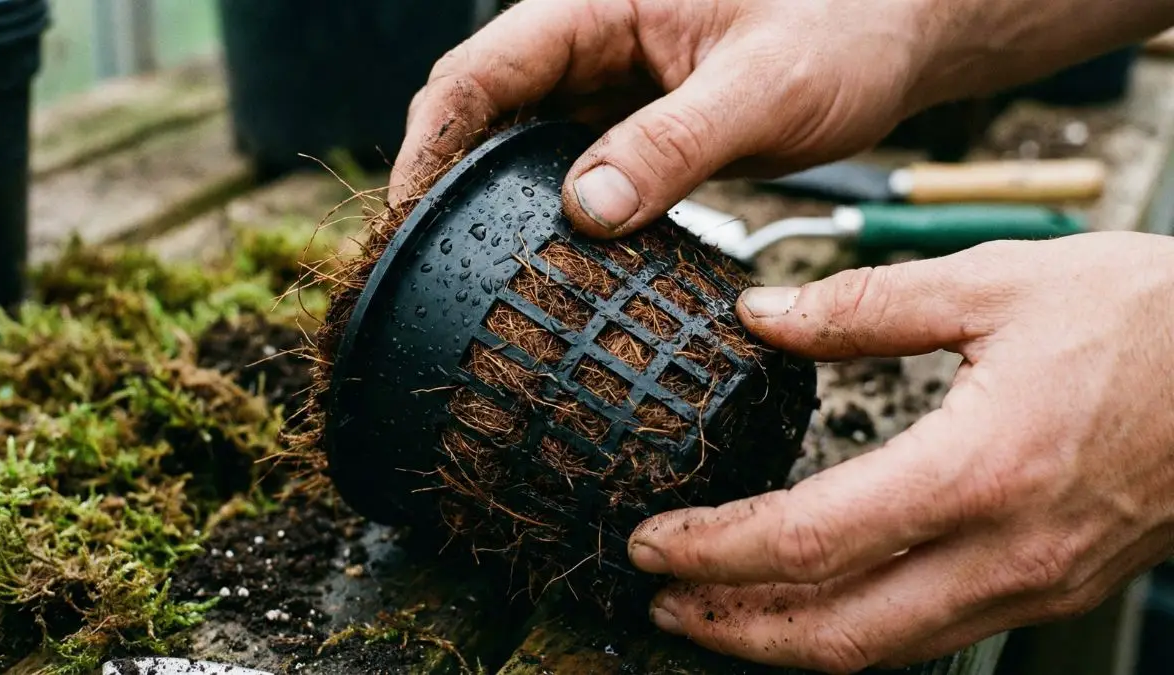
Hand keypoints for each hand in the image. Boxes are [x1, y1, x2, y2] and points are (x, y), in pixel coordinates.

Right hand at [391, 0, 929, 235]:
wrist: (900, 31)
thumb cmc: (847, 27)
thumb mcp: (766, 87)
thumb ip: (677, 143)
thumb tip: (589, 210)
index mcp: (598, 5)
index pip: (481, 70)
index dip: (429, 141)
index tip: (403, 215)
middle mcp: (591, 41)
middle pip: (484, 109)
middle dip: (445, 181)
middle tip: (423, 265)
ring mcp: (612, 84)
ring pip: (523, 144)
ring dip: (495, 202)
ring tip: (472, 274)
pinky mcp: (639, 122)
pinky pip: (574, 166)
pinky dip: (554, 211)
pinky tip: (552, 259)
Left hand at [627, 232, 1173, 672]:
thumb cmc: (1148, 321)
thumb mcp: (995, 284)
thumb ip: (864, 305)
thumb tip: (763, 315)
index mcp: (978, 469)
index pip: (809, 539)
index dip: (715, 549)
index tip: (653, 539)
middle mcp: (1003, 552)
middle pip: (835, 633)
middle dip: (731, 627)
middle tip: (659, 602)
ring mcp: (1030, 584)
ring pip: (881, 650)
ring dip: (782, 642)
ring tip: (714, 613)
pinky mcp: (1047, 586)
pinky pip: (928, 633)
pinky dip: (851, 630)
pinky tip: (813, 601)